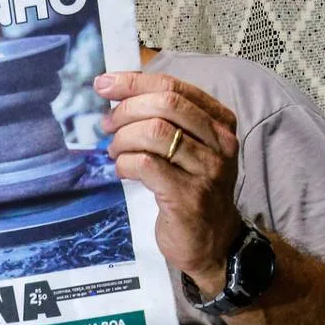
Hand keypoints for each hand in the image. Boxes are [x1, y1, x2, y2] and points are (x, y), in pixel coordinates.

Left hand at [95, 72, 242, 294]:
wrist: (214, 242)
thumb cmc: (192, 189)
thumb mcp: (189, 148)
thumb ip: (165, 120)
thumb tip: (117, 92)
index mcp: (220, 122)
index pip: (175, 87)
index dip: (134, 82)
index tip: (104, 83)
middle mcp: (220, 142)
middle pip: (165, 104)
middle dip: (126, 109)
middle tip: (107, 124)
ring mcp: (207, 169)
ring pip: (154, 132)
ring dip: (123, 139)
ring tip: (115, 151)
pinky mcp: (188, 196)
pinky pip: (145, 164)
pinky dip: (125, 163)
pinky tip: (123, 170)